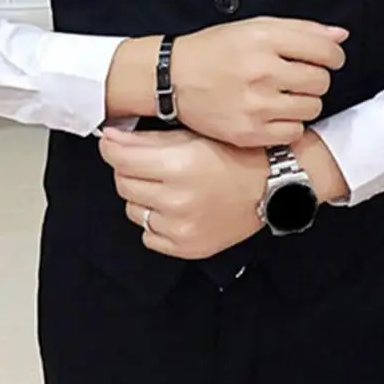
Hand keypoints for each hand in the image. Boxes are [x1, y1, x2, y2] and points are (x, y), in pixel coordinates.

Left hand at [99, 127, 267, 259]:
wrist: (272, 186)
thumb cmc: (238, 156)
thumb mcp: (194, 136)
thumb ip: (149, 139)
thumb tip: (111, 139)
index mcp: (179, 166)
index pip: (119, 158)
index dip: (112, 146)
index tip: (114, 143)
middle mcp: (177, 200)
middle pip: (123, 183)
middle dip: (130, 169)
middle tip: (151, 162)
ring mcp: (180, 228)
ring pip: (133, 209)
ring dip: (143, 196)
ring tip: (169, 186)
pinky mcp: (185, 247)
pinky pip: (149, 234)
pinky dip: (156, 221)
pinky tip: (176, 208)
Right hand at [171, 17, 347, 147]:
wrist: (174, 79)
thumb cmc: (214, 51)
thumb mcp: (254, 27)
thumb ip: (301, 29)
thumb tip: (340, 35)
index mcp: (264, 39)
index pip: (325, 50)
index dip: (333, 55)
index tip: (327, 59)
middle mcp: (262, 71)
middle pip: (322, 81)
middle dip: (315, 78)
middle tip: (296, 77)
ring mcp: (256, 104)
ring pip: (312, 107)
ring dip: (304, 102)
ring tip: (282, 95)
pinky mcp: (249, 132)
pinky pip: (294, 131)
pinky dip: (289, 124)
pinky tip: (273, 113)